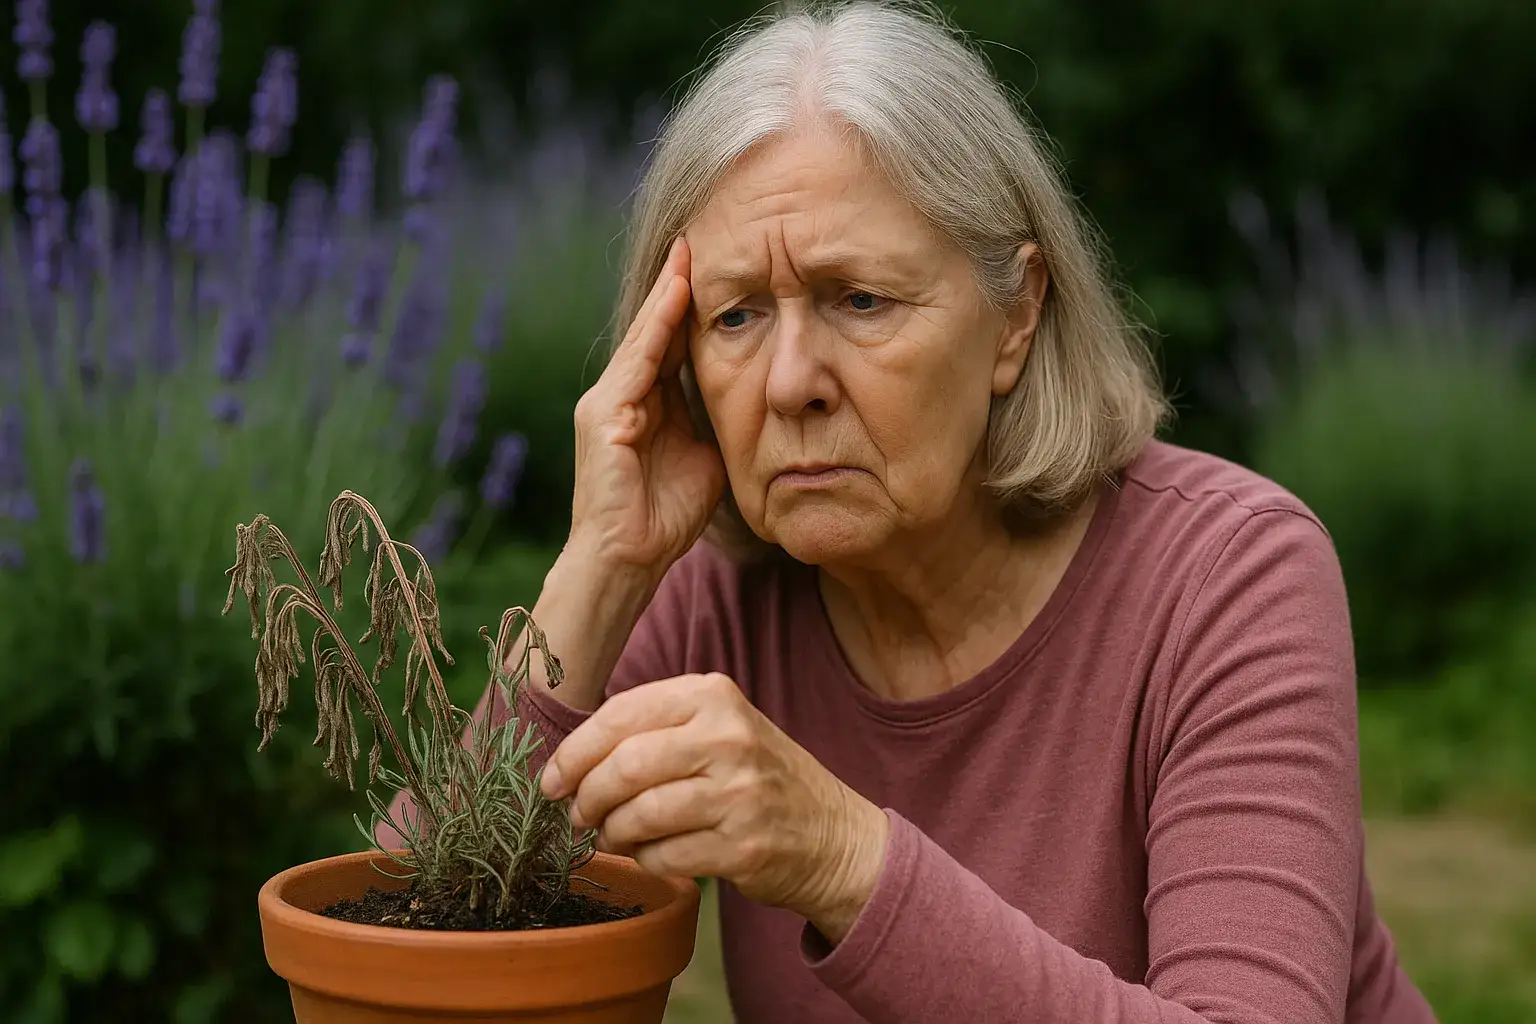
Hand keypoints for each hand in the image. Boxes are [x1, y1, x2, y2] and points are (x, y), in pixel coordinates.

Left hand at [541, 673, 889, 942]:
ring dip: (612, 833)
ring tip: (612, 835)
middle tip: (576, 814)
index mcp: (714, 696)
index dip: (575, 751)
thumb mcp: (716, 728)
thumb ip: (652, 731)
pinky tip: (653, 853)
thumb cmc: (755, 778)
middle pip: (625, 766)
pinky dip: (645, 860)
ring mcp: (740, 793)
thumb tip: (566, 763)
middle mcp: (729, 737)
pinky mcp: (743, 846)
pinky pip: (663, 856)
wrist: (832, 834)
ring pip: (639, 814)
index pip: (622, 714)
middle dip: (587, 797)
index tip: (551, 779)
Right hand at [568, 237, 724, 578]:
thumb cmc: (665, 520)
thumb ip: (715, 423)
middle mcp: (619, 398)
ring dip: (668, 293)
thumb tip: (747, 397)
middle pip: (652, 332)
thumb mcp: (703, 458)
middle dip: (675, 287)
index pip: (668, 346)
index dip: (689, 310)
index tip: (715, 271)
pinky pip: (639, 360)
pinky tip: (679, 293)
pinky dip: (658, 325)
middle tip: (698, 239)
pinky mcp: (603, 415)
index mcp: (641, 408)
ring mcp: (606, 404)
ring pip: (644, 337)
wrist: (627, 560)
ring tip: (689, 252)